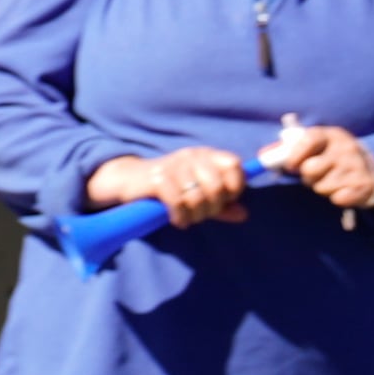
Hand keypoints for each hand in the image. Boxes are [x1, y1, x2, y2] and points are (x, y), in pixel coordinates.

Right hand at [85, 145, 250, 227]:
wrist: (130, 181)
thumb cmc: (170, 188)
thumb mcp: (198, 195)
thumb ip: (221, 204)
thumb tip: (243, 214)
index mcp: (204, 155)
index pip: (233, 165)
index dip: (235, 186)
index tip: (225, 199)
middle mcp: (190, 156)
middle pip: (216, 186)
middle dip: (212, 208)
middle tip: (201, 214)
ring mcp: (172, 166)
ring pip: (197, 197)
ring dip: (195, 215)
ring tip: (187, 218)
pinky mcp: (157, 178)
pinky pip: (178, 202)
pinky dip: (180, 216)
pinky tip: (176, 218)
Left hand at [271, 118, 373, 218]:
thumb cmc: (336, 156)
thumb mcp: (319, 145)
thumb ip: (290, 148)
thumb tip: (263, 156)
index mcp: (332, 135)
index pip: (308, 140)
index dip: (294, 155)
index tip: (291, 166)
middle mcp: (346, 149)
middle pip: (310, 169)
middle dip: (308, 176)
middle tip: (316, 174)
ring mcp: (357, 168)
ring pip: (321, 187)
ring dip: (323, 187)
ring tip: (333, 180)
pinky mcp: (364, 187)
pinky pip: (337, 199)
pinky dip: (337, 197)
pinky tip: (344, 189)